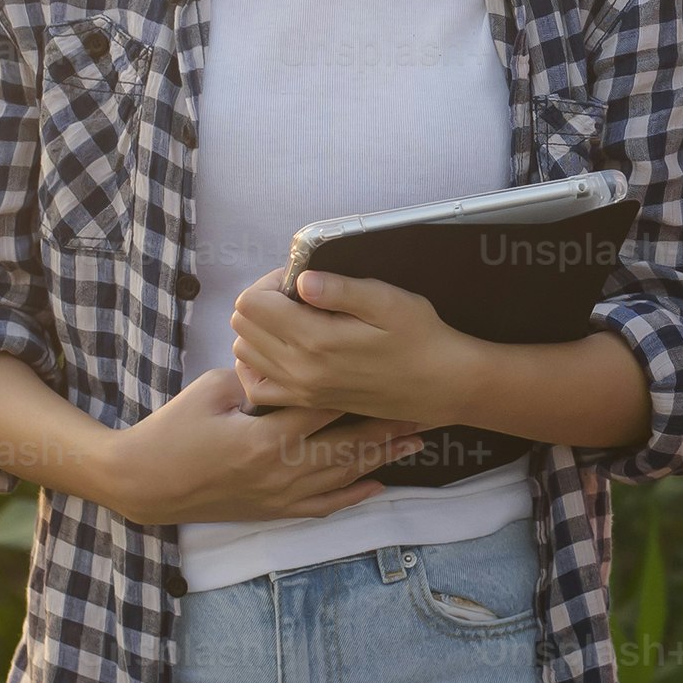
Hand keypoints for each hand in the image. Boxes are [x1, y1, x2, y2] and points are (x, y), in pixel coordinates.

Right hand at [99, 365, 426, 525]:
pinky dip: (353, 496)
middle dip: (389, 428)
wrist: (144, 483)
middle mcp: (281, 470)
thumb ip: (259, 380)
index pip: (328, 408)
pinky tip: (379, 485)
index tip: (395, 375)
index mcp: (266, 437)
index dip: (365, 391)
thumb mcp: (213, 391)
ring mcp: (279, 495)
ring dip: (381, 459)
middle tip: (426, 411)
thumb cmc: (173, 430)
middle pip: (348, 445)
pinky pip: (322, 506)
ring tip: (416, 443)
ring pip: (342, 476)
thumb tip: (292, 367)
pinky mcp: (273, 510)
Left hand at [229, 266, 477, 423]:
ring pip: (244, 352)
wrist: (440, 384)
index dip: (271, 281)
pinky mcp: (306, 402)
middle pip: (242, 325)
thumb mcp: (387, 300)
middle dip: (263, 301)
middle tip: (298, 297)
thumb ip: (339, 289)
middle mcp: (299, 369)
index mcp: (315, 339)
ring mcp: (300, 390)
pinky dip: (258, 363)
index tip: (300, 280)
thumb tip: (300, 280)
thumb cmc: (420, 338)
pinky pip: (257, 385)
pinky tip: (283, 349)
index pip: (253, 302)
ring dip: (260, 329)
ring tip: (294, 320)